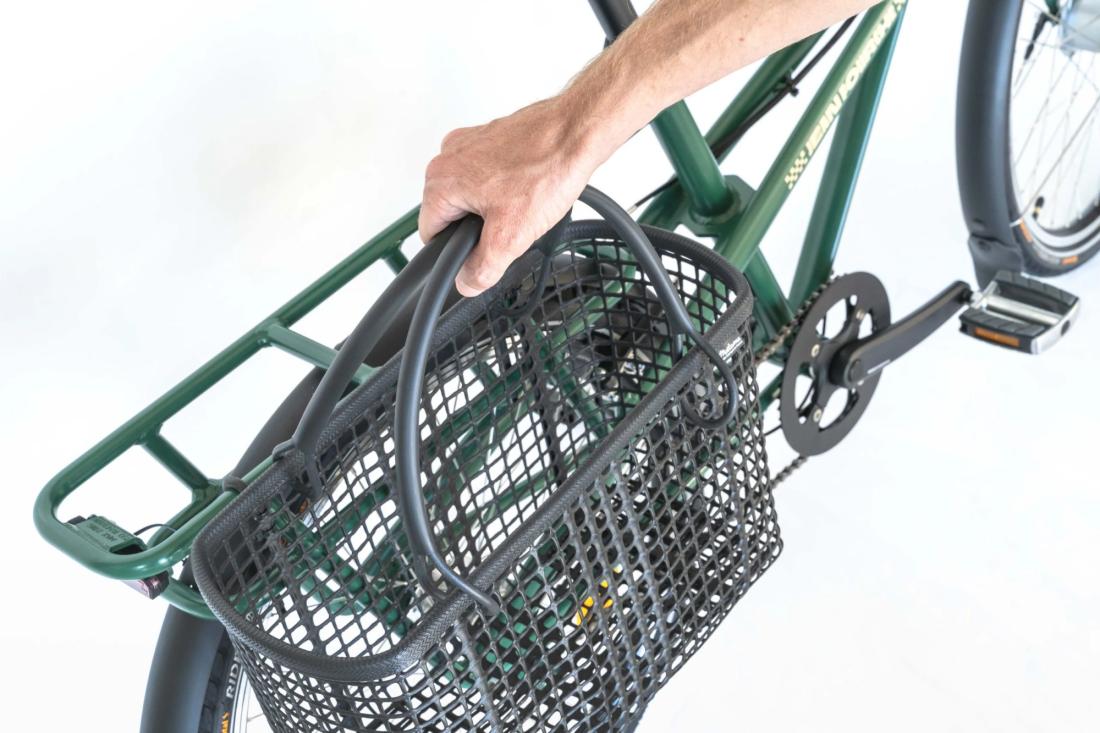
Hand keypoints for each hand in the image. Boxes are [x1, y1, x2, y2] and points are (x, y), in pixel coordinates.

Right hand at [419, 96, 604, 295]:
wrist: (577, 133)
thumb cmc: (546, 169)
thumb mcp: (510, 236)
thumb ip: (481, 268)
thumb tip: (466, 283)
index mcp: (440, 180)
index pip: (431, 235)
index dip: (456, 253)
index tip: (482, 251)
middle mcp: (448, 156)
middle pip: (451, 215)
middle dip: (478, 228)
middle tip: (510, 224)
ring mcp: (469, 143)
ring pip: (471, 195)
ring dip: (494, 207)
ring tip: (524, 203)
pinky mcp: (490, 138)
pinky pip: (488, 175)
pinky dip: (506, 186)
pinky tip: (529, 187)